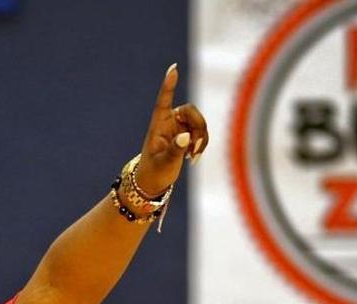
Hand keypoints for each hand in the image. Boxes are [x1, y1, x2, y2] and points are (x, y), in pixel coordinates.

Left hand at [134, 63, 208, 195]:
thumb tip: (187, 136)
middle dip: (199, 127)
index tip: (173, 68)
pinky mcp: (187, 135)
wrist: (153, 182)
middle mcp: (169, 122)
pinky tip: (195, 158)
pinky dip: (202, 144)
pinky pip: (202, 133)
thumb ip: (175, 150)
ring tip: (194, 156)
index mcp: (158, 124)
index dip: (169, 85)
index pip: (164, 101)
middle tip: (196, 146)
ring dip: (202, 138)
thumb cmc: (154, 172)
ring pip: (199, 123)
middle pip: (191, 111)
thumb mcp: (164, 163)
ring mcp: (179, 128)